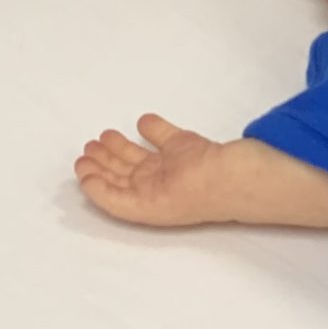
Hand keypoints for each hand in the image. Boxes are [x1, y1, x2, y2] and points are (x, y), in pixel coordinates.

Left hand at [74, 115, 228, 227]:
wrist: (246, 175)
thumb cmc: (205, 192)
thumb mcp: (156, 204)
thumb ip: (123, 198)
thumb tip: (90, 186)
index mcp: (150, 205)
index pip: (114, 197)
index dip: (95, 184)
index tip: (81, 166)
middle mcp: (159, 187)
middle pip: (124, 176)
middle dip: (103, 163)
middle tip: (87, 148)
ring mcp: (175, 166)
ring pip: (140, 156)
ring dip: (120, 147)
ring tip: (103, 135)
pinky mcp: (190, 147)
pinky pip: (165, 137)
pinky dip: (152, 129)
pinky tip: (141, 122)